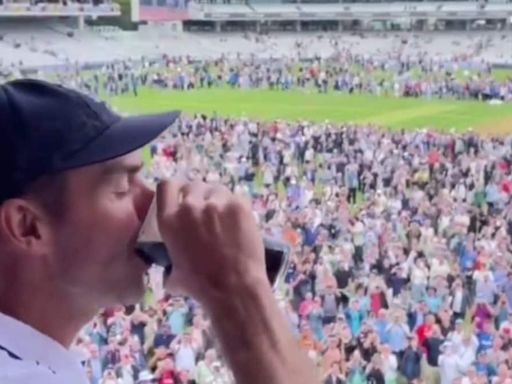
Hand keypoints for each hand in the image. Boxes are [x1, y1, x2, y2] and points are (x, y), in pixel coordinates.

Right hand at [157, 180, 266, 304]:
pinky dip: (235, 207)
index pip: (166, 186)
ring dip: (217, 200)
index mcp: (169, 220)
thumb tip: (171, 270)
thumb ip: (170, 262)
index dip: (174, 190)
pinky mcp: (238, 204)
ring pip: (215, 190)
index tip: (181, 198)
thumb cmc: (201, 285)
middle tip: (206, 213)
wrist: (234, 287)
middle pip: (193, 186)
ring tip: (224, 218)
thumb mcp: (174, 274)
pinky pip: (234, 197)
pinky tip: (238, 223)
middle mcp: (190, 206)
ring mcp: (216, 203)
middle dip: (198, 196)